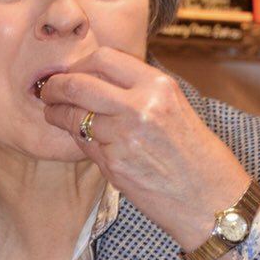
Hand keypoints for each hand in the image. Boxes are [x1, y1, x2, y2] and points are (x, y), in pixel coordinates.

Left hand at [40, 47, 250, 252]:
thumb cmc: (198, 158)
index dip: (79, 64)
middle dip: (55, 87)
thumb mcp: (176, 109)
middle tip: (47, 91)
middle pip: (78, 84)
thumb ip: (141, 91)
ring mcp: (124, 138)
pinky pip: (84, 144)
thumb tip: (99, 80)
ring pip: (74, 117)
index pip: (103, 59)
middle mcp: (140, 107)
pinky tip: (78, 137)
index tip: (71, 72)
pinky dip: (76, 139)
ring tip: (54, 114)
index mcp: (158, 86)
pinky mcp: (114, 166)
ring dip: (58, 115)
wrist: (211, 201)